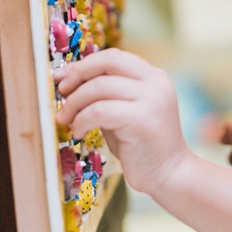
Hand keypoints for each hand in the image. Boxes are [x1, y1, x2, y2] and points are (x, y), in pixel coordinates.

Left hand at [54, 49, 190, 196]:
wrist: (169, 175)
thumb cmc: (141, 146)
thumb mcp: (124, 111)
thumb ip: (107, 94)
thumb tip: (70, 82)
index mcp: (153, 77)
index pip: (113, 57)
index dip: (84, 64)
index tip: (62, 77)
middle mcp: (155, 82)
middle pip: (107, 62)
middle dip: (77, 75)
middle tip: (61, 93)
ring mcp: (151, 99)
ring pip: (99, 87)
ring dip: (75, 103)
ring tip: (66, 119)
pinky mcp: (142, 119)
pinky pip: (99, 111)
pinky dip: (82, 120)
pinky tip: (79, 132)